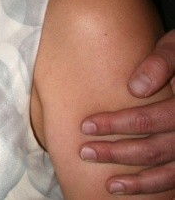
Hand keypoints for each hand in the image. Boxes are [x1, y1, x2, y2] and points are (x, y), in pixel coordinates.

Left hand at [80, 30, 174, 194]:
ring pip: (168, 173)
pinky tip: (132, 188)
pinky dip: (155, 188)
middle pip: (154, 149)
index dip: (115, 124)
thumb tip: (135, 88)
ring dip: (137, 182)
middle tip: (84, 151)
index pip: (148, 120)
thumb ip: (160, 63)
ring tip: (109, 184)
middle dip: (116, 153)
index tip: (85, 125)